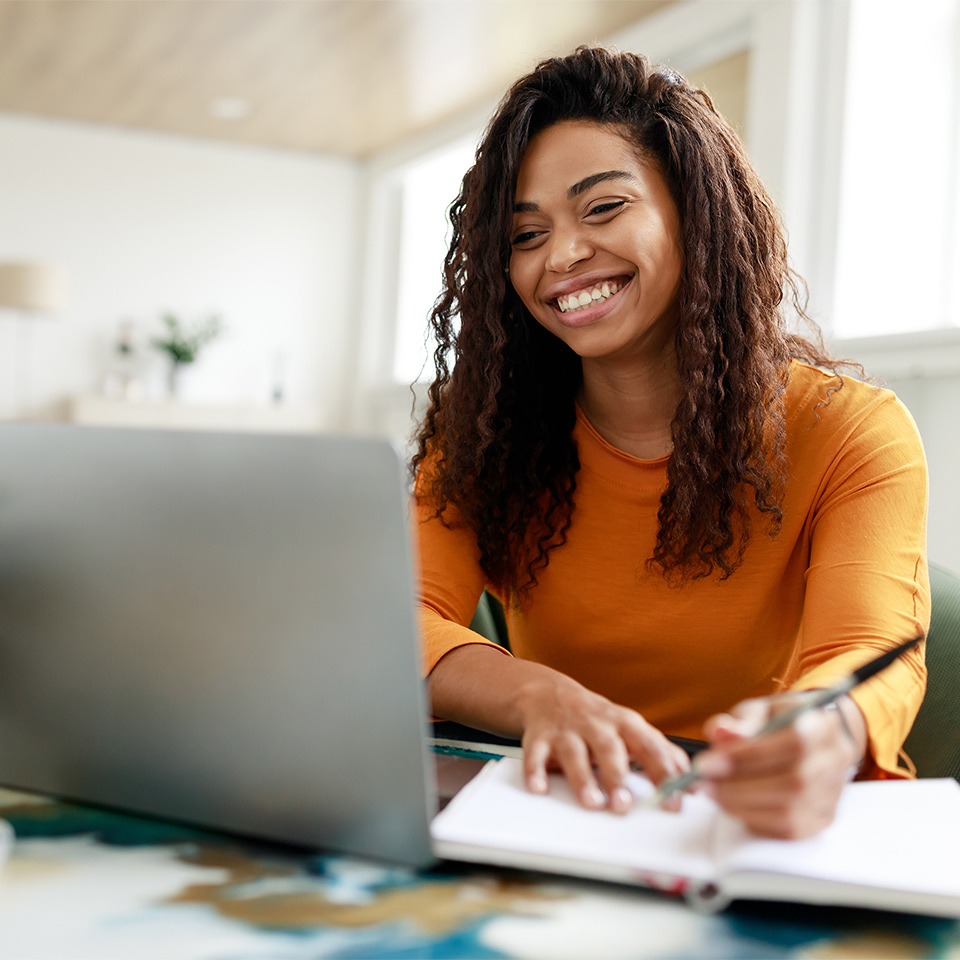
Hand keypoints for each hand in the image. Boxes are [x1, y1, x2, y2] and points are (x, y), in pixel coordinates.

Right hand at [516, 672, 689, 814]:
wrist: (549, 694)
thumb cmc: (598, 719)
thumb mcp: (631, 728)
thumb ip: (660, 752)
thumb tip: (691, 780)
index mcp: (625, 724)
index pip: (650, 747)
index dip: (664, 774)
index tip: (674, 800)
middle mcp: (597, 725)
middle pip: (610, 748)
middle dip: (617, 776)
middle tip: (624, 805)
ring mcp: (567, 730)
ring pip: (575, 753)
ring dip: (583, 778)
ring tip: (592, 802)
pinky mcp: (539, 736)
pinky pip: (535, 754)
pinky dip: (535, 771)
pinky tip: (539, 788)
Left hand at [697, 692, 865, 838]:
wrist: (814, 739)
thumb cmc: (782, 721)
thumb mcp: (761, 710)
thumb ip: (741, 721)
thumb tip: (720, 732)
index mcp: (822, 726)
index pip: (793, 743)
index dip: (748, 755)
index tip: (708, 762)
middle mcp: (834, 762)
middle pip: (792, 782)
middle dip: (739, 785)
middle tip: (704, 781)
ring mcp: (832, 794)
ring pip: (789, 811)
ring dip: (742, 804)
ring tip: (713, 791)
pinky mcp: (823, 819)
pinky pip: (788, 830)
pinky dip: (755, 819)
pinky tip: (733, 804)